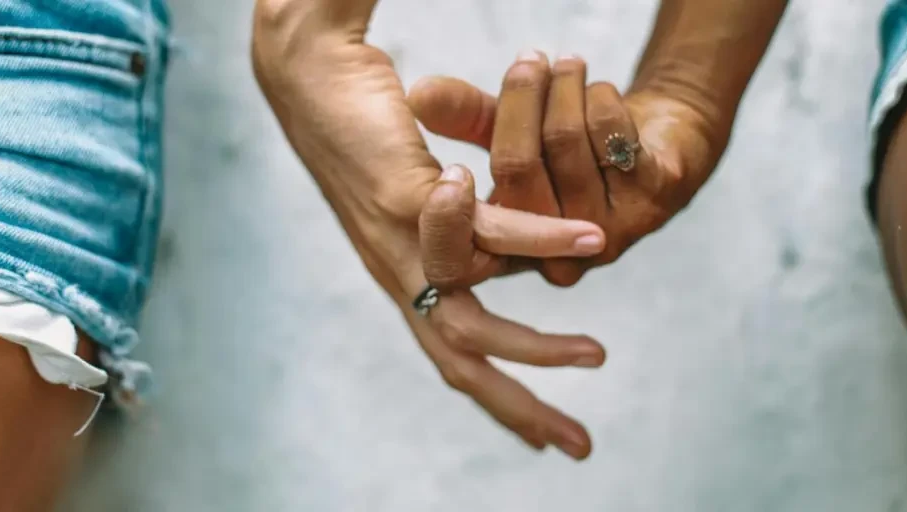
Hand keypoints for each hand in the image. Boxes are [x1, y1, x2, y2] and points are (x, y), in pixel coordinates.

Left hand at [252, 3, 605, 458]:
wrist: (311, 82)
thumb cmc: (366, 132)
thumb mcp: (422, 194)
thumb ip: (459, 226)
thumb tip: (498, 240)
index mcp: (408, 277)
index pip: (454, 358)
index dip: (499, 401)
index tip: (543, 437)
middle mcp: (402, 273)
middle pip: (463, 366)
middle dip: (520, 412)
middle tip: (576, 446)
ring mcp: (400, 242)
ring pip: (474, 318)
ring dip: (538, 345)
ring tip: (595, 356)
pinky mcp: (407, 196)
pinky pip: (488, 231)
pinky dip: (542, 241)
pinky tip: (588, 242)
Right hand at [408, 51, 729, 285]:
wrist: (663, 144)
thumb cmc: (574, 148)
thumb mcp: (508, 134)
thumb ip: (464, 118)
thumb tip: (418, 94)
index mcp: (514, 252)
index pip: (470, 229)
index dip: (451, 188)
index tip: (430, 113)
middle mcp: (558, 256)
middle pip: (517, 167)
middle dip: (521, 99)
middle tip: (528, 60)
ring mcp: (610, 232)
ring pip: (565, 141)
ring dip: (567, 87)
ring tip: (569, 64)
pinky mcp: (656, 200)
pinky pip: (612, 131)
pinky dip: (603, 97)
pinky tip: (602, 92)